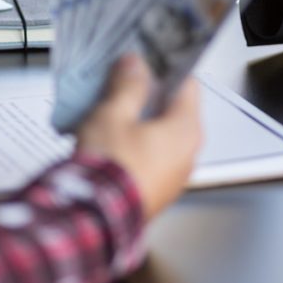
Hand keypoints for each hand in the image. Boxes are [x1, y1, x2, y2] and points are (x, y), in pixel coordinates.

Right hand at [76, 54, 201, 220]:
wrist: (93, 220)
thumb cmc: (109, 168)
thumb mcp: (114, 113)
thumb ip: (128, 85)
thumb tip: (135, 65)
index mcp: (186, 129)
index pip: (187, 84)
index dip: (166, 69)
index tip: (148, 61)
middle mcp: (189, 153)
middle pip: (175, 110)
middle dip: (150, 95)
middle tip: (125, 83)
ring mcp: (175, 176)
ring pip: (162, 136)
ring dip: (142, 121)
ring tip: (113, 112)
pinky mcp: (158, 191)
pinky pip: (153, 158)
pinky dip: (137, 146)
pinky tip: (112, 143)